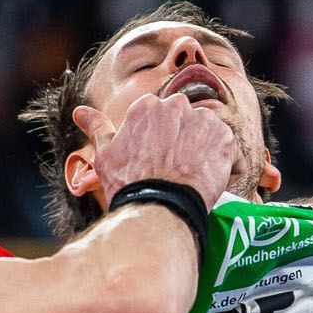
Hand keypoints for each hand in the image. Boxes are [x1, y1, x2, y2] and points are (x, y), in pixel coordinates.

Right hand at [73, 93, 237, 211]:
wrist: (158, 206)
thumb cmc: (129, 184)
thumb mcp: (105, 155)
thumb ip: (96, 128)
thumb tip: (80, 112)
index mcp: (147, 107)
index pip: (163, 118)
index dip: (165, 141)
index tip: (162, 160)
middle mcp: (176, 106)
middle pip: (188, 123)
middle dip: (187, 143)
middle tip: (179, 170)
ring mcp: (203, 121)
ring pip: (210, 135)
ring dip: (207, 153)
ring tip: (195, 179)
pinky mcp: (225, 139)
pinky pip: (232, 154)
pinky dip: (227, 169)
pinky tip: (213, 184)